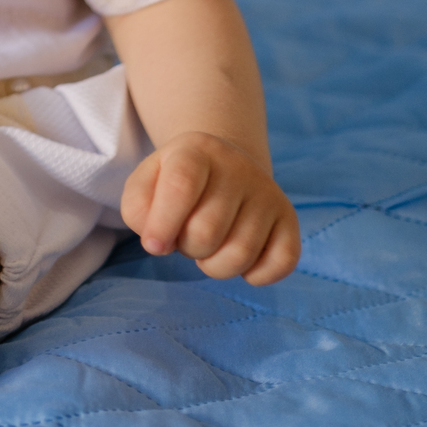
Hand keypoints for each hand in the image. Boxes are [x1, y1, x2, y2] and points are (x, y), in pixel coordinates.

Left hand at [121, 131, 300, 284]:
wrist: (223, 164)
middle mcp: (237, 166)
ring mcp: (266, 191)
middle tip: (187, 235)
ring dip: (215, 266)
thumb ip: (137, 209)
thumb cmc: (177, 182)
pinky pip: (282, 262)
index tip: (154, 245)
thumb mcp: (146, 183)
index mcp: (196, 151)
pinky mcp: (288, 217)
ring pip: (240, 254)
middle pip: (207, 231)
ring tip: (209, 246)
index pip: (181, 187)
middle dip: (188, 247)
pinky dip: (257, 275)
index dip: (163, 224)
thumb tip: (157, 241)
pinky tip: (242, 261)